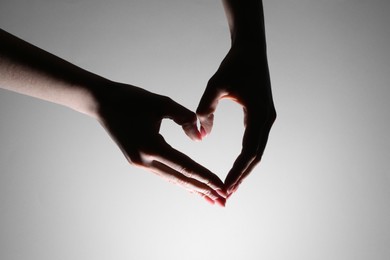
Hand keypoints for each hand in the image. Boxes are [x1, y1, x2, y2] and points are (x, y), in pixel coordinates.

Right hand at [95, 81, 226, 205]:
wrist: (102, 102)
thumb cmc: (132, 98)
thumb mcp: (162, 103)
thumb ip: (185, 118)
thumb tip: (200, 139)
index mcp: (150, 147)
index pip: (185, 167)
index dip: (206, 178)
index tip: (222, 188)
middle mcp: (144, 161)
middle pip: (181, 179)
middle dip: (204, 191)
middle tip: (223, 202)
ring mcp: (140, 163)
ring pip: (173, 179)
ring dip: (193, 189)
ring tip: (211, 200)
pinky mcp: (138, 161)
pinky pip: (164, 173)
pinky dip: (180, 180)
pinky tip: (190, 187)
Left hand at [197, 42, 275, 195]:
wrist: (252, 49)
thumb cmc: (234, 65)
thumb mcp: (215, 86)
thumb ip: (205, 110)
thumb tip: (200, 137)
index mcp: (258, 114)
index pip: (248, 151)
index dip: (237, 171)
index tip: (225, 186)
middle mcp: (267, 119)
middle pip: (256, 156)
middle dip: (242, 176)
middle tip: (227, 193)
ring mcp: (267, 118)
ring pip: (257, 151)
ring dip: (245, 168)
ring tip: (231, 184)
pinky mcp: (263, 115)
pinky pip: (255, 142)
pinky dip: (246, 156)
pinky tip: (237, 165)